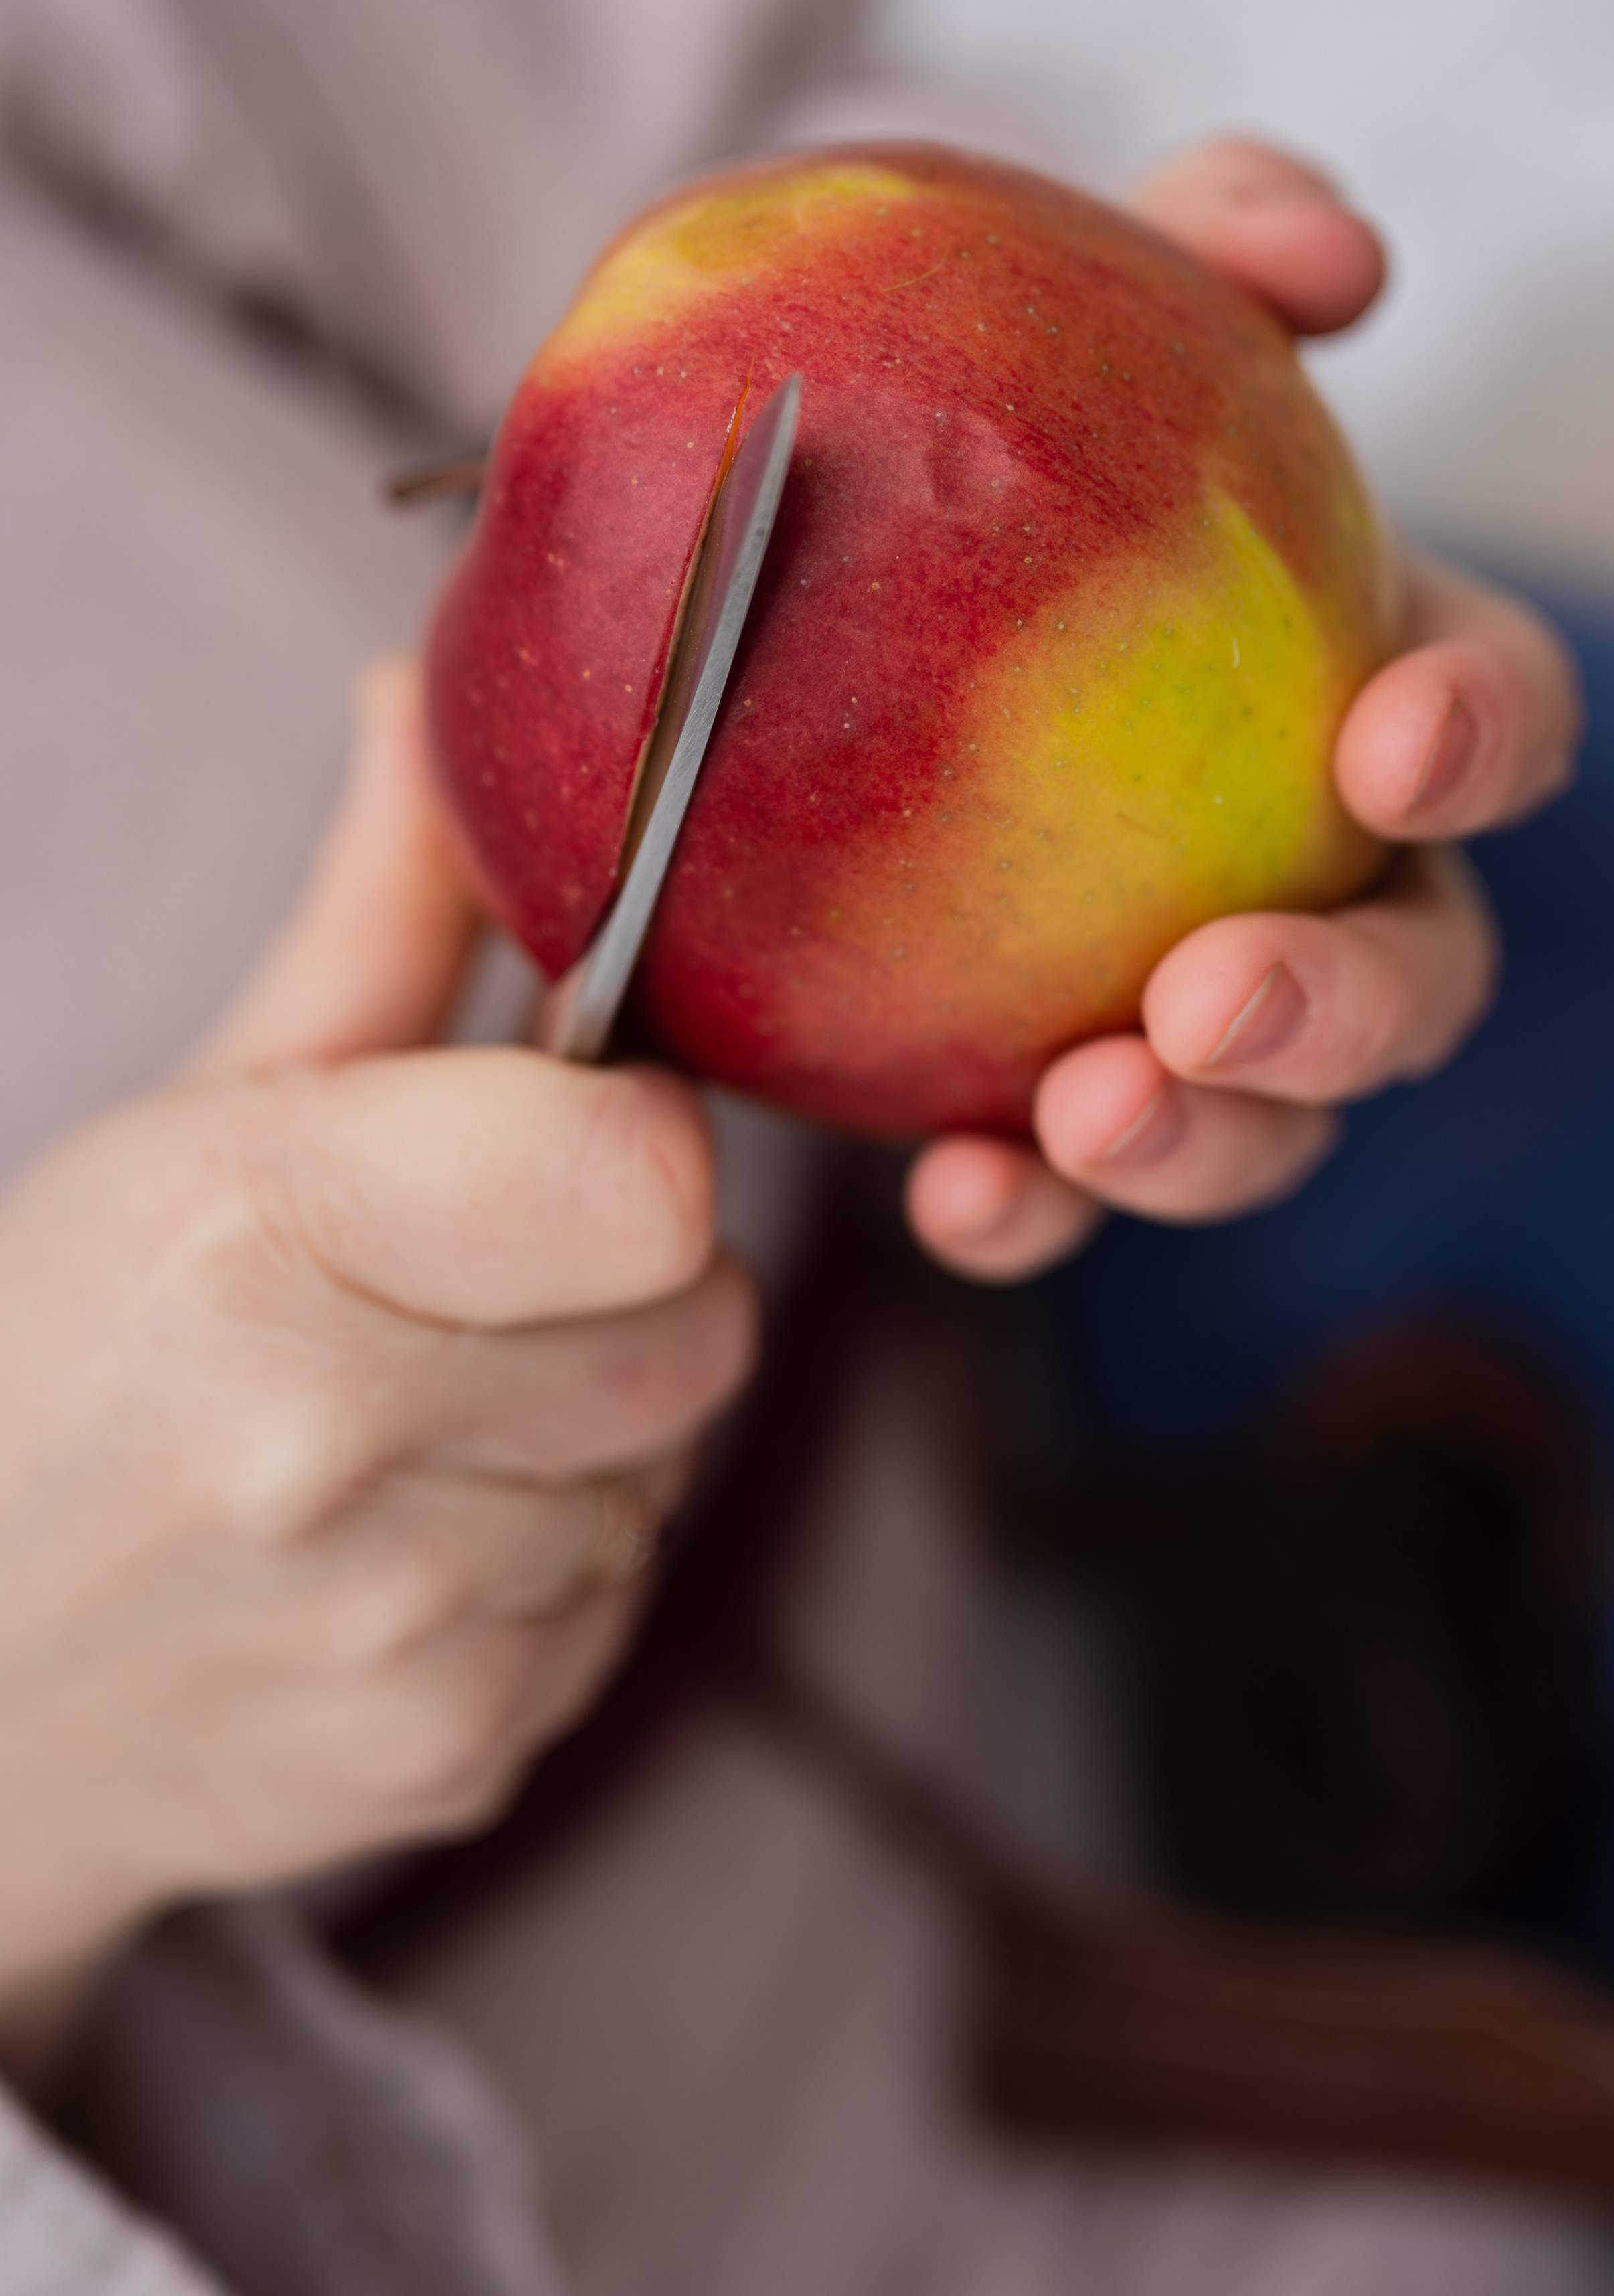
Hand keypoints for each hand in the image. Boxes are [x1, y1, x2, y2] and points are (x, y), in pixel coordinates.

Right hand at [0, 668, 755, 2093]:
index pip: (647, 1176)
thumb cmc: (49, 1356)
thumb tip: (442, 698)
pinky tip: (393, 1548)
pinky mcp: (453, 1757)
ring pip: (670, 1468)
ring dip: (580, 1432)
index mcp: (256, 1239)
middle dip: (621, 1288)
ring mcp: (398, 1635)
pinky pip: (617, 1605)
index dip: (633, 1149)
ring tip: (399, 1425)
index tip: (553, 1147)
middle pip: (706, 1324)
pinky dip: (540, 1566)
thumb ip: (369, 920)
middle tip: (463, 1287)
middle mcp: (329, 1451)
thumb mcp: (188, 1116)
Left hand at [907, 139, 1583, 1279]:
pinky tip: (954, 1196)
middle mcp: (1304, 869)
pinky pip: (1062, 1185)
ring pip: (1266, 1119)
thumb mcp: (1061, 297)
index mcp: (1349, 686)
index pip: (1486, 715)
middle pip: (1415, 972)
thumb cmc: (964, 437)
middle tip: (1210, 995)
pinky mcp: (1040, 1097)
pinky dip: (1030, 1206)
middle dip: (1344, 1002)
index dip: (1477, 735)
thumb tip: (1338, 253)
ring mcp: (1180, 1006)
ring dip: (1207, 1142)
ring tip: (1083, 1121)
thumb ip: (1206, 237)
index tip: (1384, 745)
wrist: (765, 588)